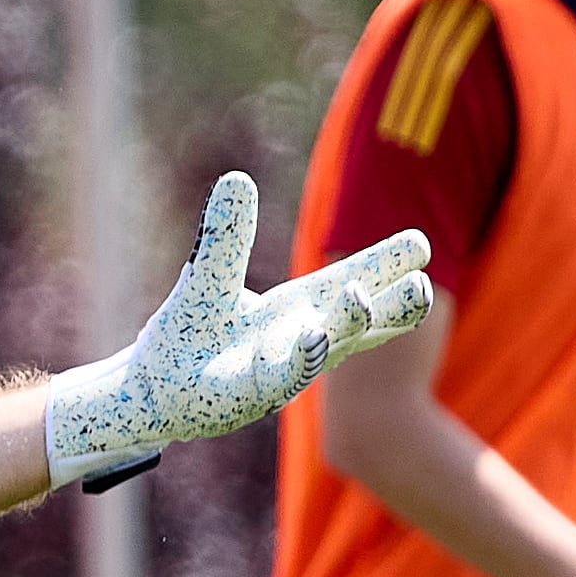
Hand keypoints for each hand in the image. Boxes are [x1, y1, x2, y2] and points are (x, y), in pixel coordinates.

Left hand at [45, 173, 432, 490]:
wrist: (153, 391)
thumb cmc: (193, 335)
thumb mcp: (209, 278)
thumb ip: (226, 237)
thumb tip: (234, 178)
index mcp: (301, 308)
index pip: (355, 280)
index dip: (386, 264)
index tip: (422, 244)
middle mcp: (300, 341)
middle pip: (360, 324)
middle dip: (393, 309)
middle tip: (422, 287)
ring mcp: (277, 373)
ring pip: (323, 351)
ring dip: (342, 328)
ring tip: (357, 298)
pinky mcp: (243, 398)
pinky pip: (274, 380)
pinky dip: (292, 359)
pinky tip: (308, 336)